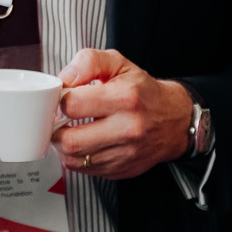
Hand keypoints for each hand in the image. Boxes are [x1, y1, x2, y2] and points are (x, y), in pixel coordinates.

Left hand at [52, 49, 192, 178]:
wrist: (174, 121)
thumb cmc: (143, 92)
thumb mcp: (119, 64)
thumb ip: (89, 62)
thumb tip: (66, 77)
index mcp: (125, 98)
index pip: (73, 105)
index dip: (61, 100)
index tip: (65, 99)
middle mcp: (127, 128)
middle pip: (70, 140)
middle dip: (57, 129)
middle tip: (61, 120)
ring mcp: (124, 153)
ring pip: (74, 159)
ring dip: (64, 146)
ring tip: (71, 131)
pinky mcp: (121, 170)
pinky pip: (84, 170)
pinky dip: (77, 158)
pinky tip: (85, 143)